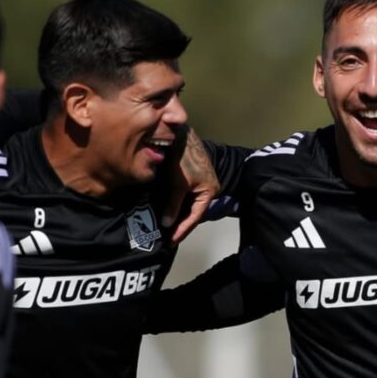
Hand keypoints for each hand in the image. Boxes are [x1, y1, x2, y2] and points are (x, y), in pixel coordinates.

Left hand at [161, 127, 220, 244]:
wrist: (180, 135)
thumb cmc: (183, 158)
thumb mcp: (178, 184)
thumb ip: (173, 205)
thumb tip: (167, 224)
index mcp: (209, 191)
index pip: (196, 216)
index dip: (183, 230)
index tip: (171, 242)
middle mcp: (208, 189)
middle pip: (194, 212)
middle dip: (181, 225)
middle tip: (168, 239)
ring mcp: (201, 184)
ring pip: (189, 205)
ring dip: (178, 215)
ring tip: (167, 229)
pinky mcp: (193, 178)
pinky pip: (186, 197)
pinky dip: (177, 205)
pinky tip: (168, 212)